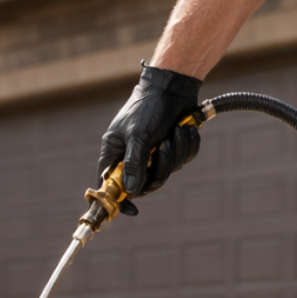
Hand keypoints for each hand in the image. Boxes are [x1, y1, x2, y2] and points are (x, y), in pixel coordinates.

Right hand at [99, 63, 202, 200]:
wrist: (173, 86)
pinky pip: (181, 161)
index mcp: (114, 152)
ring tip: (176, 130)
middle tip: (165, 147)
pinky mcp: (171, 149)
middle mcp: (131, 156)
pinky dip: (186, 146)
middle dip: (160, 167)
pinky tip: (185, 129)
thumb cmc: (149, 107)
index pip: (110, 184)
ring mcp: (152, 154)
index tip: (132, 211)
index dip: (119, 200)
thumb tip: (131, 191)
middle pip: (144, 184)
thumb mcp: (138, 135)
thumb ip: (134, 163)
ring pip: (166, 173)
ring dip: (176, 153)